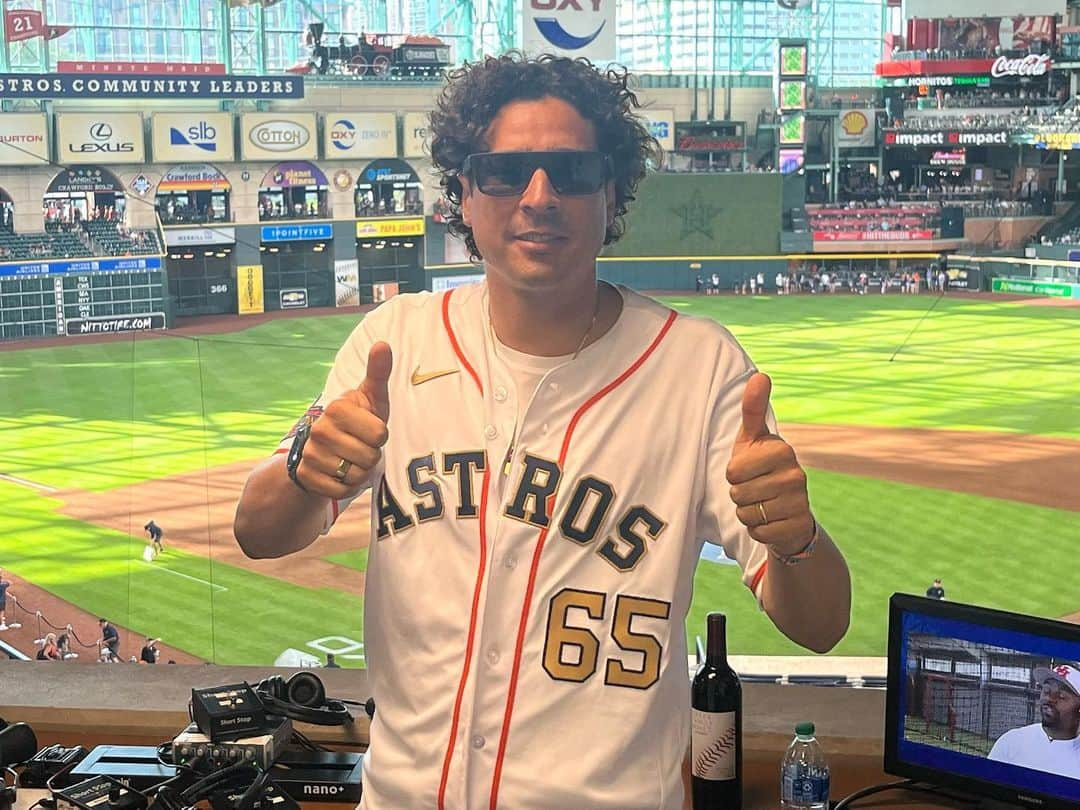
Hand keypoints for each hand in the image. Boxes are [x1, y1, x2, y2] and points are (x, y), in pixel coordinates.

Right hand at [296, 341, 391, 497]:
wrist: (321, 450)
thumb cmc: (357, 420)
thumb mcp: (371, 398)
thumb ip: (378, 373)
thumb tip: (383, 344)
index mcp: (336, 408)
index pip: (380, 434)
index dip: (380, 436)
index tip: (368, 429)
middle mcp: (319, 430)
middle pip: (370, 457)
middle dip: (371, 456)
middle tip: (359, 446)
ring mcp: (310, 455)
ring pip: (356, 476)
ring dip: (359, 472)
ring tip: (349, 459)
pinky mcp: (306, 477)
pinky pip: (341, 491)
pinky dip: (346, 487)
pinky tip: (339, 474)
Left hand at [726, 373, 814, 556]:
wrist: (788, 511)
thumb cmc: (762, 470)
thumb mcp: (754, 439)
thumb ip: (753, 409)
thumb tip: (760, 375)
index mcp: (782, 450)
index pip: (733, 470)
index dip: (734, 474)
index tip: (748, 471)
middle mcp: (796, 475)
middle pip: (738, 493)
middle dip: (739, 495)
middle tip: (755, 490)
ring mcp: (799, 503)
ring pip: (747, 514)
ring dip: (747, 513)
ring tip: (762, 504)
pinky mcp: (797, 527)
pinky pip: (759, 532)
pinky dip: (758, 530)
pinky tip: (770, 521)